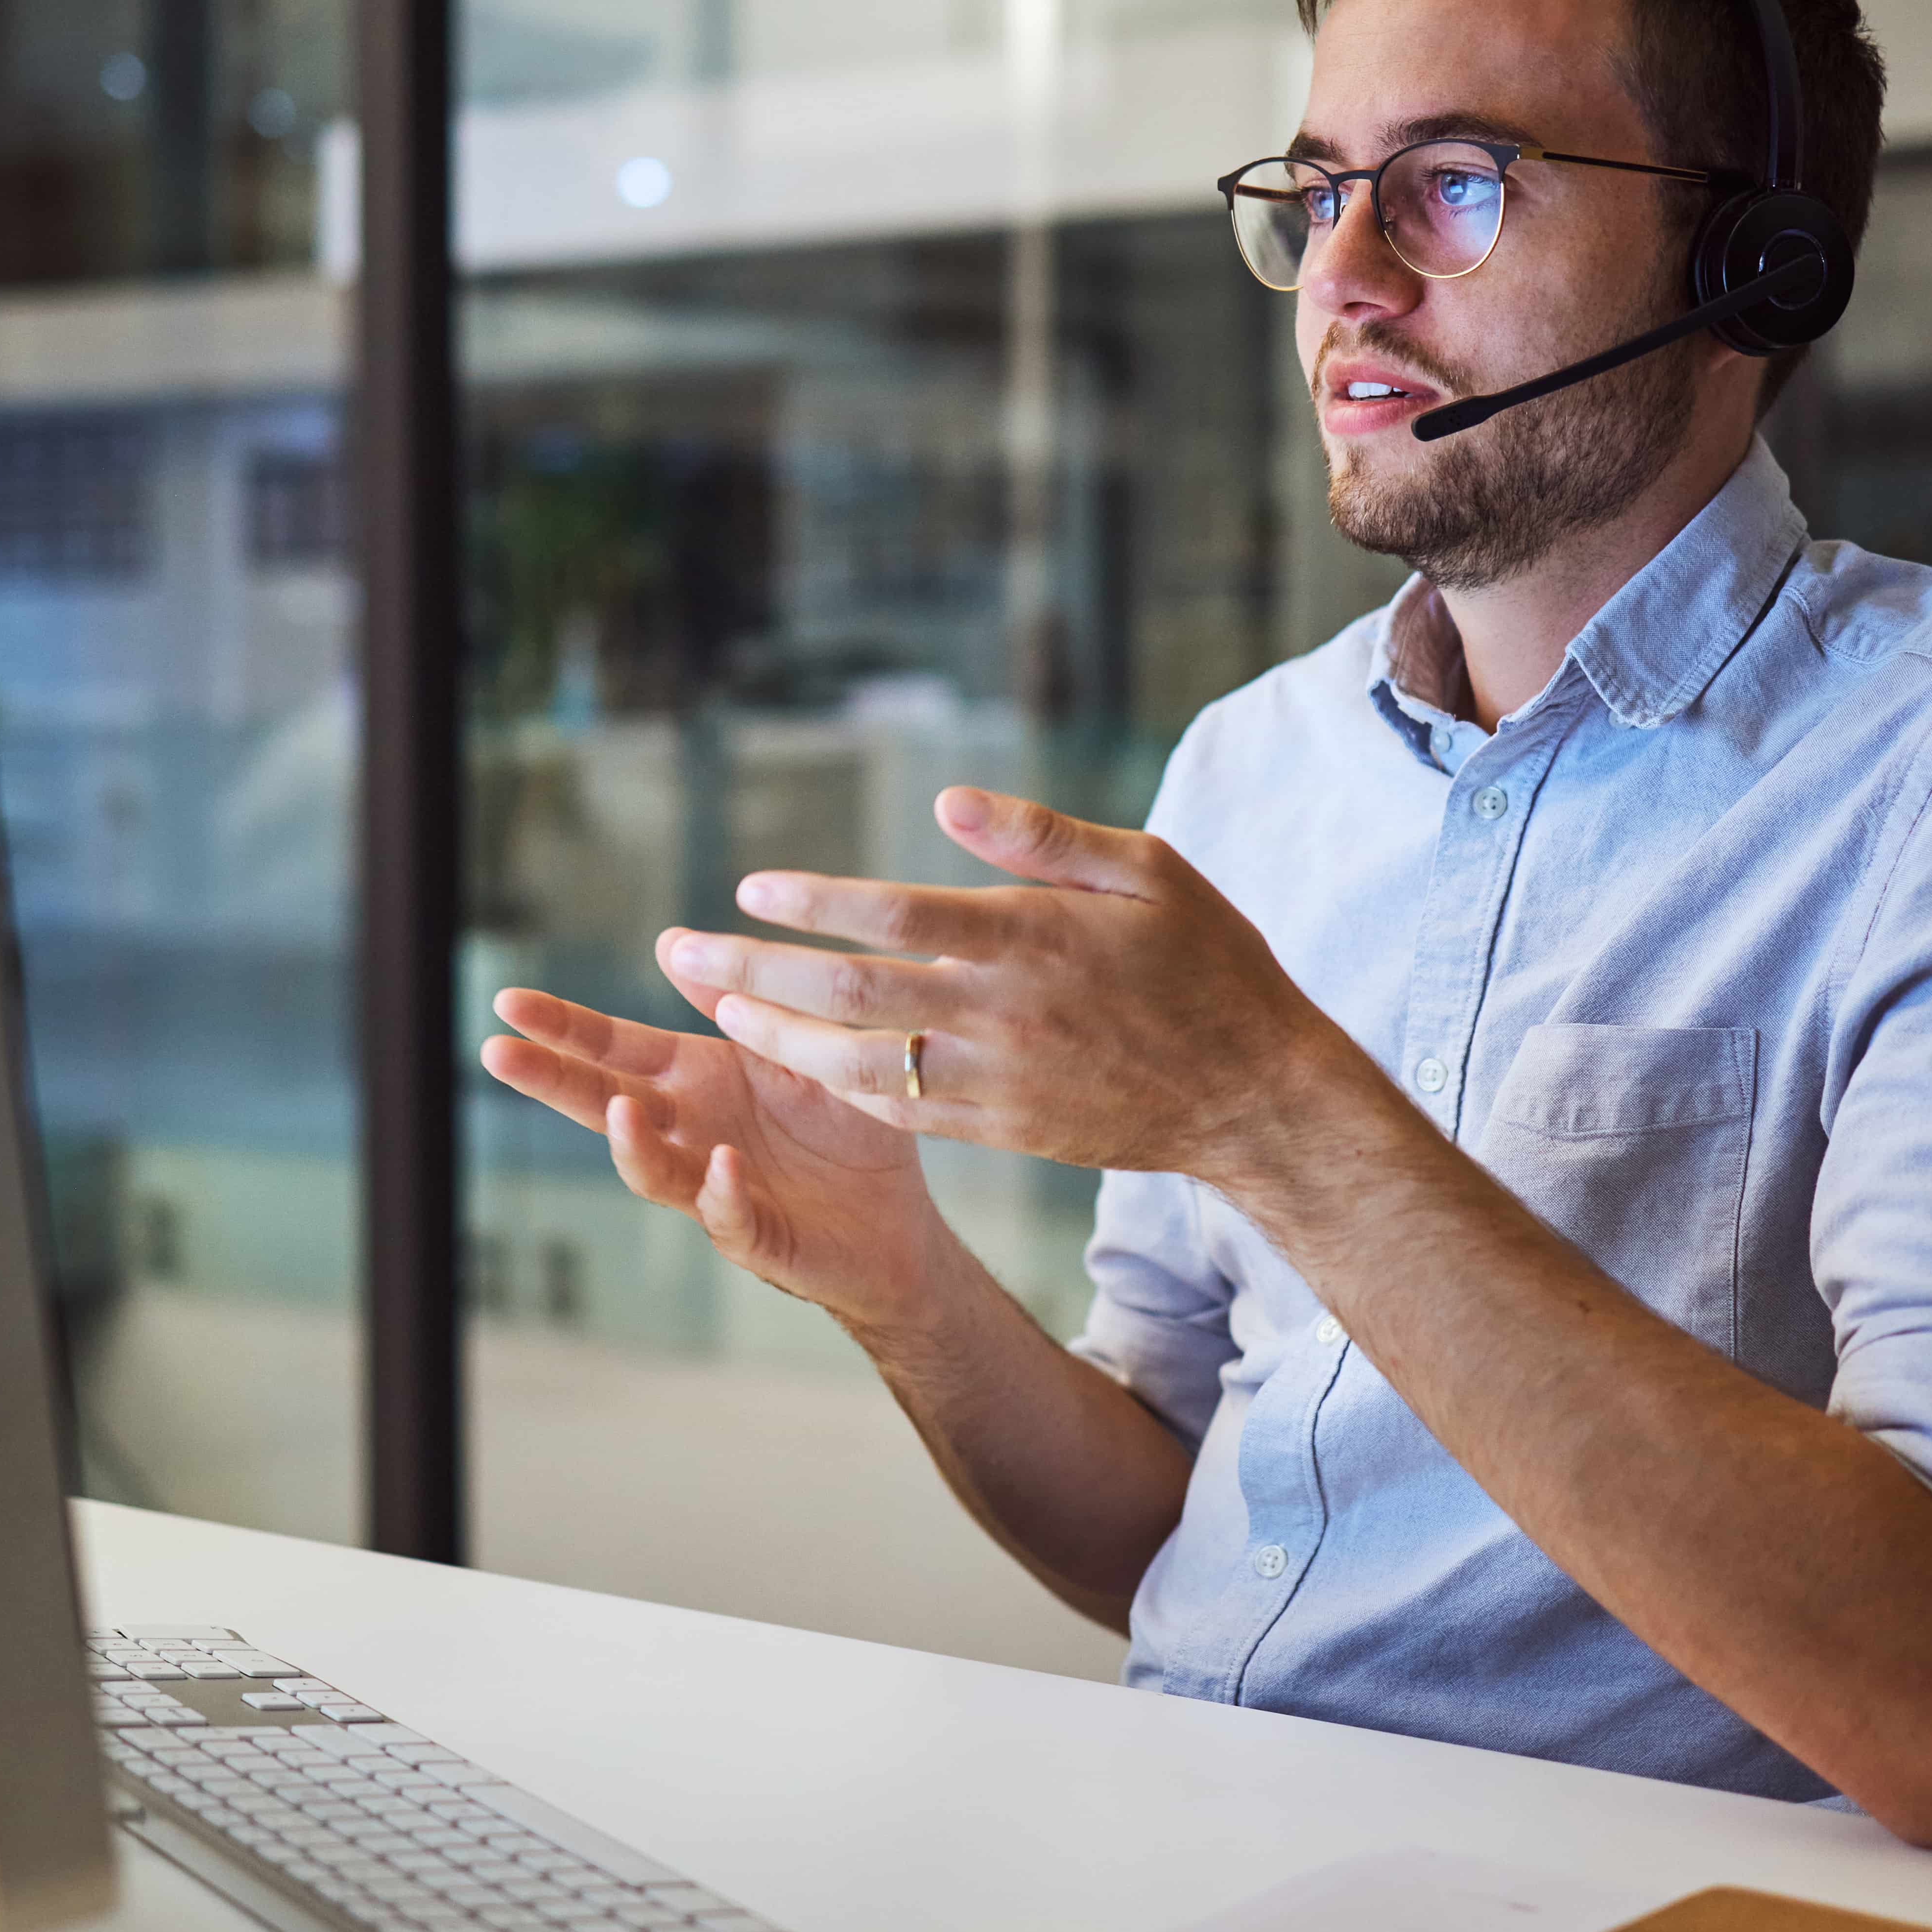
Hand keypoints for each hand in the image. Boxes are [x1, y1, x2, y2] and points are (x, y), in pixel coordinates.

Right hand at [479, 963, 948, 1329]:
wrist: (902, 1219)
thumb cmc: (845, 1126)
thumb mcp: (794, 1044)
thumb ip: (738, 1000)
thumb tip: (669, 939)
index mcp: (697, 1080)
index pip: (615, 1049)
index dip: (562, 1027)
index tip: (508, 1002)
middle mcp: (691, 1132)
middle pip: (605, 1102)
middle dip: (551, 1079)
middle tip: (498, 1051)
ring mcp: (714, 1188)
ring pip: (651, 1170)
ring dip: (629, 1142)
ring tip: (621, 1110)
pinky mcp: (757, 1235)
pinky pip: (728, 1217)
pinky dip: (720, 1193)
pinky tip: (722, 1165)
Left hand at [657, 787, 1387, 1190]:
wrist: (1252, 1091)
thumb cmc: (1204, 960)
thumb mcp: (1146, 869)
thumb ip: (1042, 836)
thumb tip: (945, 802)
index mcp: (1033, 936)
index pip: (897, 916)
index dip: (816, 903)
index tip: (750, 887)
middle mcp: (1004, 1011)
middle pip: (852, 994)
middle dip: (755, 973)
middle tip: (679, 953)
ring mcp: (999, 1080)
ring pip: (860, 1064)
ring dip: (777, 1039)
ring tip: (715, 1013)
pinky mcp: (1003, 1129)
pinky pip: (901, 1112)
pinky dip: (840, 1088)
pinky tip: (793, 1065)